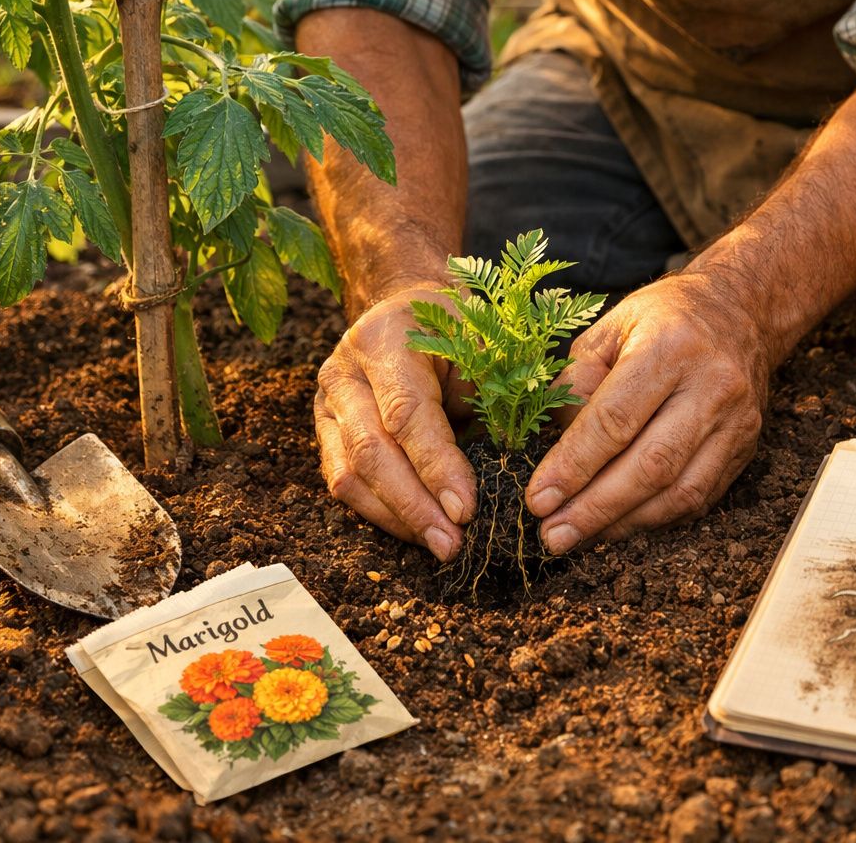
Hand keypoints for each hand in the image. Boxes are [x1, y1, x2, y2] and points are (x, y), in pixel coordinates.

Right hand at [314, 284, 476, 561]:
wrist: (409, 308)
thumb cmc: (459, 330)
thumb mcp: (484, 345)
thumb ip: (497, 395)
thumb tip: (529, 465)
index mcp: (386, 338)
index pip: (406, 413)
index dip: (436, 466)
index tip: (468, 510)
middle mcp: (344, 371)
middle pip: (370, 451)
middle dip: (414, 505)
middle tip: (453, 545)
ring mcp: (327, 404)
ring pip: (349, 475)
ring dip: (396, 518)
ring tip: (440, 547)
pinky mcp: (326, 432)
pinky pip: (344, 483)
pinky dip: (382, 513)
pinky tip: (418, 532)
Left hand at [527, 272, 769, 553]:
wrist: (741, 312)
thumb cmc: (663, 318)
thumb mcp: (610, 327)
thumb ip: (577, 380)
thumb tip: (557, 446)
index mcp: (671, 346)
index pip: (616, 419)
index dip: (574, 465)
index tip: (538, 499)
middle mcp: (712, 386)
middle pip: (650, 465)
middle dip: (595, 509)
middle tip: (553, 536)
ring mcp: (736, 421)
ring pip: (679, 492)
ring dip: (624, 524)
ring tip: (578, 538)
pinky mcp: (746, 447)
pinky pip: (699, 498)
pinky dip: (655, 519)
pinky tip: (618, 526)